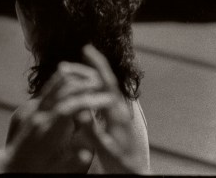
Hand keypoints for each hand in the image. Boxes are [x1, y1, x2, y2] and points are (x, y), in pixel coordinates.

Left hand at [1, 51, 131, 173]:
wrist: (12, 168)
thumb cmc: (37, 171)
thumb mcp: (57, 169)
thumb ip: (72, 159)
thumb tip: (87, 150)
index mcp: (47, 132)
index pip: (68, 107)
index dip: (88, 100)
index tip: (106, 99)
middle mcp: (38, 116)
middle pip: (61, 90)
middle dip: (83, 84)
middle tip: (102, 82)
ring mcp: (31, 109)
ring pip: (53, 85)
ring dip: (73, 79)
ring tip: (90, 77)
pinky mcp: (29, 108)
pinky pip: (47, 90)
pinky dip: (61, 82)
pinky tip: (71, 79)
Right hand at [76, 45, 144, 173]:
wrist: (137, 177)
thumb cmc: (123, 167)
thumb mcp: (106, 150)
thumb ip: (93, 131)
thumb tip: (79, 111)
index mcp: (117, 115)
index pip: (106, 83)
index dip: (97, 65)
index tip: (86, 49)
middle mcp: (120, 112)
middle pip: (107, 83)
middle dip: (94, 67)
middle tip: (81, 55)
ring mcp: (119, 117)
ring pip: (106, 91)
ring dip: (95, 78)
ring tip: (81, 70)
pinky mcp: (118, 124)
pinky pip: (105, 101)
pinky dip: (95, 91)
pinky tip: (88, 93)